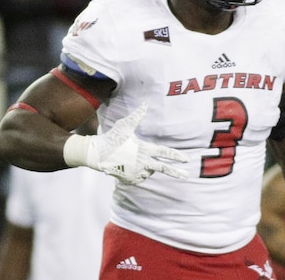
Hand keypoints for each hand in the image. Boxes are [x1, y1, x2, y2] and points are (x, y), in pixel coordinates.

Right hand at [63, 103, 189, 183]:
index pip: (165, 152)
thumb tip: (145, 104)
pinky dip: (139, 173)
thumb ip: (137, 116)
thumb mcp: (125, 125)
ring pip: (149, 171)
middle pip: (163, 168)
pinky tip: (129, 166)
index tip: (187, 160)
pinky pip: (140, 177)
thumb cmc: (112, 137)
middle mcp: (143, 163)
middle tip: (187, 176)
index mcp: (145, 149)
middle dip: (176, 172)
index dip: (177, 156)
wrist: (97, 154)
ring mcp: (137, 173)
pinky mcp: (130, 180)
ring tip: (133, 158)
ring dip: (147, 166)